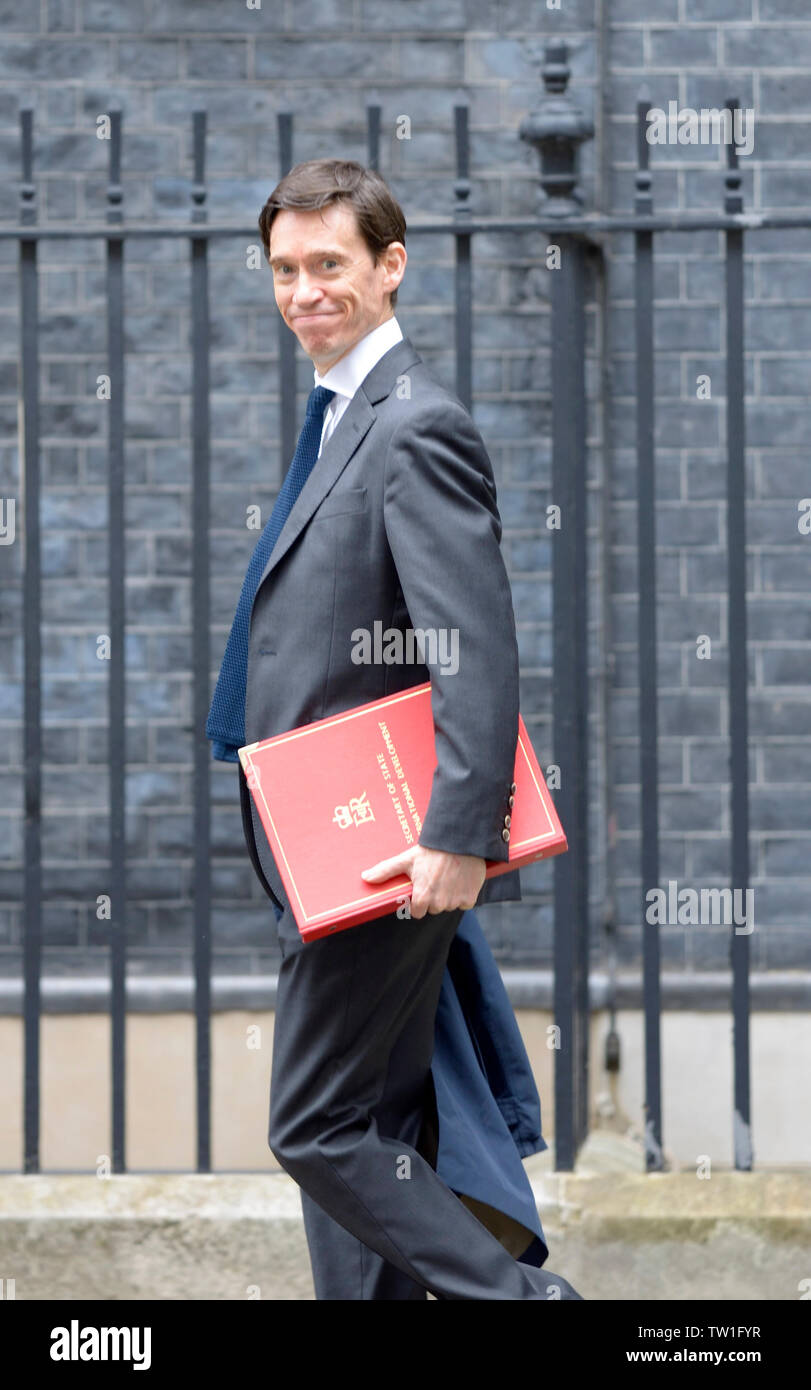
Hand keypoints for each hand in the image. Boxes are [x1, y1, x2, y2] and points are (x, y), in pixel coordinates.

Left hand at [361, 844, 485, 918]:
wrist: (459, 840)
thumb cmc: (431, 850)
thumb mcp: (406, 859)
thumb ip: (385, 871)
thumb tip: (365, 877)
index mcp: (422, 897)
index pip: (418, 912)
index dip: (419, 901)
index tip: (422, 888)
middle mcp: (438, 903)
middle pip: (434, 909)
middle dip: (434, 897)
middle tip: (435, 878)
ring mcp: (455, 901)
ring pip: (449, 906)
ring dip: (449, 896)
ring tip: (448, 877)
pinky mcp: (470, 898)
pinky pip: (465, 903)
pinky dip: (464, 894)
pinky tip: (460, 880)